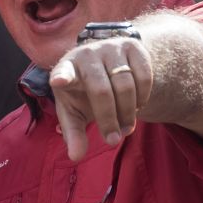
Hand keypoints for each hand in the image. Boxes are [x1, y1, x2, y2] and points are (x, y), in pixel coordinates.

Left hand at [49, 35, 152, 161]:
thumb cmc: (84, 93)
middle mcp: (87, 54)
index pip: (62, 72)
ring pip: (126, 85)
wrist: (111, 66)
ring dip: (128, 113)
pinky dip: (143, 97)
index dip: (62, 76)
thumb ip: (74, 134)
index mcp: (66, 69)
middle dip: (109, 120)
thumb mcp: (75, 112)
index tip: (59, 81)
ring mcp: (111, 47)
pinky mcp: (133, 46)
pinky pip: (144, 76)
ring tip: (126, 127)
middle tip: (113, 140)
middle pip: (102, 91)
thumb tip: (76, 156)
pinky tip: (136, 105)